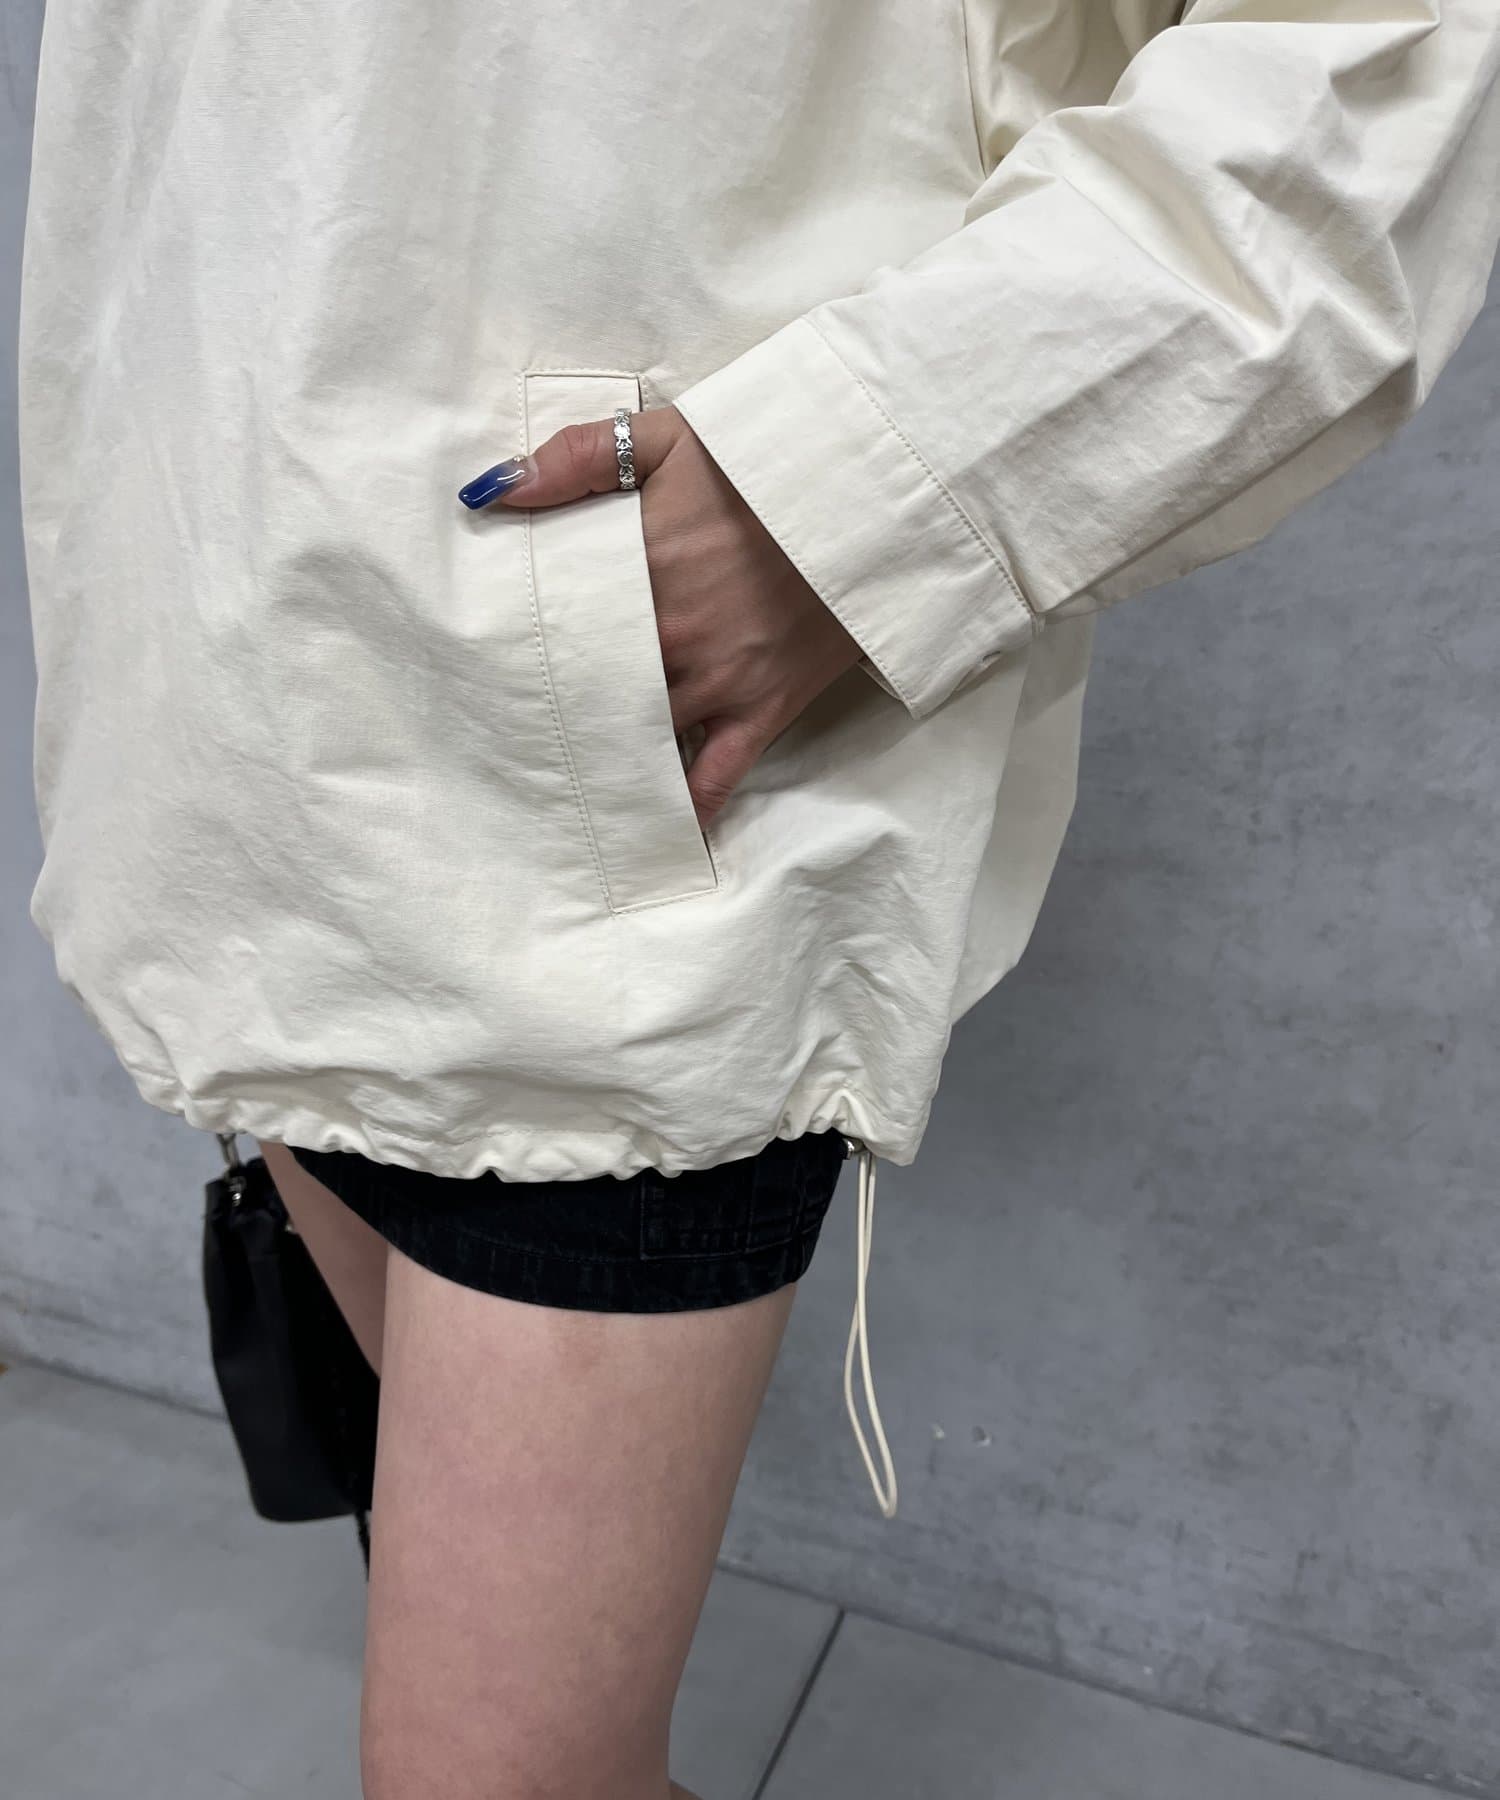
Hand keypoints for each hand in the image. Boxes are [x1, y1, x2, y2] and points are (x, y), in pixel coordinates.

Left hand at [460, 407, 861, 829]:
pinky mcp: (764, 710)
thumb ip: (576, 460)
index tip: (489, 657)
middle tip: (508, 728)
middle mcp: (671, 638)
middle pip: (592, 686)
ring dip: (605, 754)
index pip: (559, 619)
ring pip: (641, 735)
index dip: (522, 640)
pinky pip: (717, 776)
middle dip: (554, 706)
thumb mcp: (670, 437)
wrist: (874, 499)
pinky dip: (685, 806)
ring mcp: (718, 682)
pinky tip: (653, 827)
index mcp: (640, 570)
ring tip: (564, 776)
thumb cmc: (769, 464)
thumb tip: (491, 494)